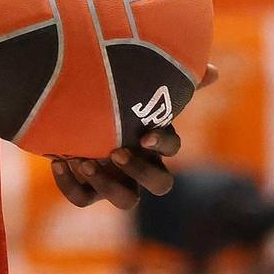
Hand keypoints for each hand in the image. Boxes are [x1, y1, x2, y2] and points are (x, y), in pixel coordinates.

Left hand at [51, 65, 218, 209]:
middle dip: (140, 172)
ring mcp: (116, 180)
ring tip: (84, 161)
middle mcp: (141, 164)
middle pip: (161, 185)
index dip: (163, 145)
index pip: (173, 148)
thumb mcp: (138, 83)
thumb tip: (215, 72)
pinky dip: (71, 186)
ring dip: (108, 185)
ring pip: (127, 201)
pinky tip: (58, 161)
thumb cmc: (111, 93)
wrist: (68, 104)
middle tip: (114, 151)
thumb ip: (172, 77)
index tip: (145, 134)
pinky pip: (84, 199)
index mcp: (155, 139)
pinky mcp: (88, 188)